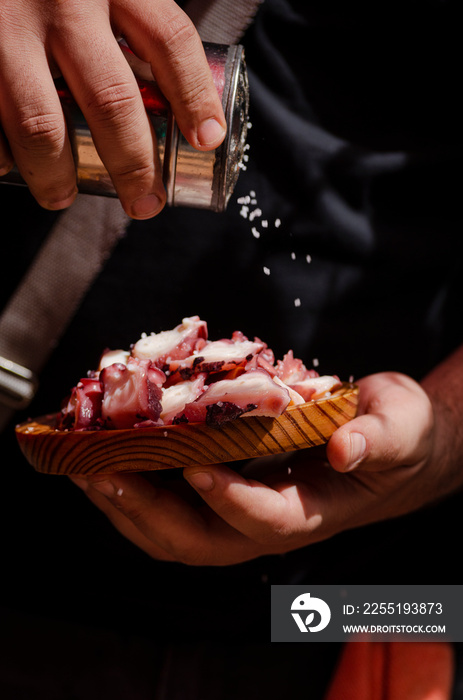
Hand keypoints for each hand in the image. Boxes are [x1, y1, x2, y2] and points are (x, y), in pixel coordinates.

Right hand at [0, 0, 225, 217]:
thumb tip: (173, 102)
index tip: (207, 141)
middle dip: (134, 165)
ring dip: (56, 176)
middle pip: (112, 99)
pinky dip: (1, 153)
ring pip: (41, 124)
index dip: (195, 95)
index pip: (169, 39)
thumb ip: (130, 19)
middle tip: (144, 202)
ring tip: (63, 197)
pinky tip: (10, 166)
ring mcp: (8, 23)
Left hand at [70, 369, 460, 564]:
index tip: (194, 463)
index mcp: (315, 509)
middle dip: (147, 512)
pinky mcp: (225, 491)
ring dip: (126, 504)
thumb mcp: (400, 426)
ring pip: (175, 531)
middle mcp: (269, 519)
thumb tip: (345, 448)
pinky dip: (135, 483)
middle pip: (201, 542)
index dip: (231, 499)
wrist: (388, 444)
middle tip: (105, 472)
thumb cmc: (398, 434)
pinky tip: (109, 452)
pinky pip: (171, 503)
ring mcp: (242, 509)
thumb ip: (378, 438)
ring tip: (85, 465)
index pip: (268, 521)